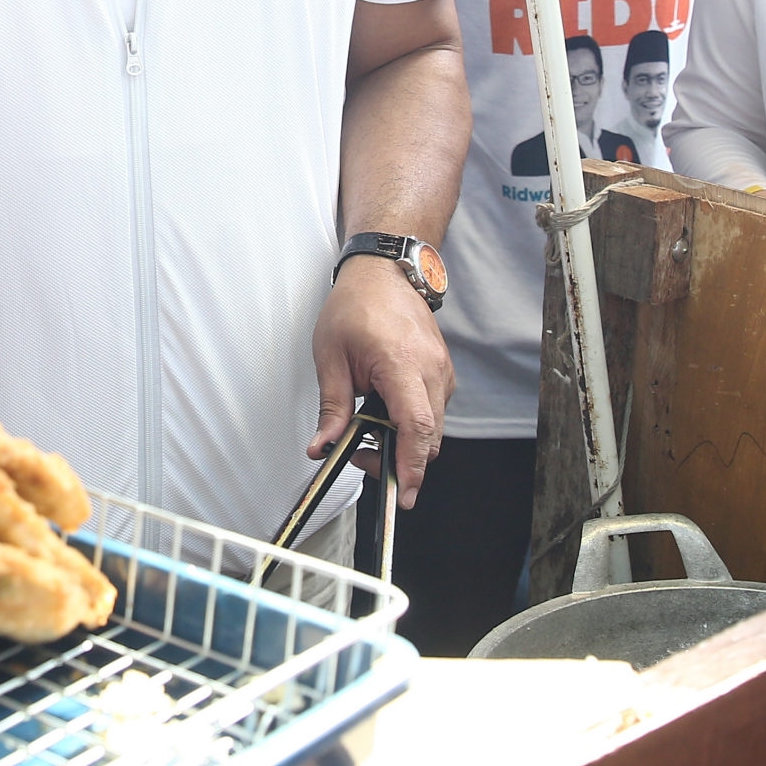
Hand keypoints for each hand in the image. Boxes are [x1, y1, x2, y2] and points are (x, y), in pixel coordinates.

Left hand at [307, 256, 450, 507]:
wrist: (384, 273)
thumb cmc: (357, 305)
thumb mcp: (331, 357)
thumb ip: (332, 408)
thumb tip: (322, 447)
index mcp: (403, 364)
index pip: (417, 427)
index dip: (411, 465)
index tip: (402, 492)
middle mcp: (432, 370)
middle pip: (428, 438)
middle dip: (398, 460)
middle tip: (361, 455)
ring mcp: (442, 371)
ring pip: (432, 428)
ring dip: (403, 441)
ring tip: (366, 428)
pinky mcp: (443, 373)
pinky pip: (432, 410)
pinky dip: (410, 422)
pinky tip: (383, 412)